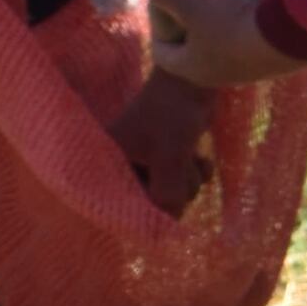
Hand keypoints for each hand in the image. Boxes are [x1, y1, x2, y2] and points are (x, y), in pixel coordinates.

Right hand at [110, 73, 216, 216]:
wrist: (194, 79)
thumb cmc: (172, 115)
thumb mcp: (169, 159)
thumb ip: (166, 196)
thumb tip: (168, 226)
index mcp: (106, 161)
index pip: (121, 204)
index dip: (145, 211)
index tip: (166, 208)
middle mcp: (119, 163)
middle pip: (149, 202)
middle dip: (174, 191)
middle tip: (180, 169)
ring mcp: (143, 159)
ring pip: (171, 193)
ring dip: (188, 180)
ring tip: (189, 157)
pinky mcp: (164, 155)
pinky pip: (181, 180)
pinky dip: (194, 172)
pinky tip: (199, 159)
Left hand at [143, 0, 306, 90]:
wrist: (290, 35)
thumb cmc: (231, 24)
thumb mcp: (190, 2)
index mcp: (195, 68)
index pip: (164, 54)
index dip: (157, 31)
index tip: (160, 10)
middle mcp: (223, 72)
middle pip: (200, 45)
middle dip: (196, 18)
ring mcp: (254, 63)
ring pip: (232, 34)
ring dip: (229, 10)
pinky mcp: (279, 51)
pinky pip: (263, 22)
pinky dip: (262, 0)